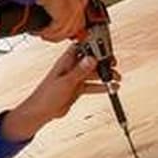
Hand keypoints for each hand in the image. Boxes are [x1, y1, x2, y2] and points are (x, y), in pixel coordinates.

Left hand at [1, 45, 121, 141]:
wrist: (41, 112)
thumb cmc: (47, 95)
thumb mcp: (66, 82)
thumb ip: (79, 71)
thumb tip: (92, 59)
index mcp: (66, 61)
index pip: (82, 47)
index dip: (94, 45)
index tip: (106, 46)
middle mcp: (71, 67)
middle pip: (91, 60)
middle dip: (103, 61)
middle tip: (114, 64)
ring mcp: (75, 78)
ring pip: (93, 73)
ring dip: (105, 75)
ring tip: (117, 78)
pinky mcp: (77, 88)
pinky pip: (92, 85)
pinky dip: (101, 86)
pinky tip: (111, 87)